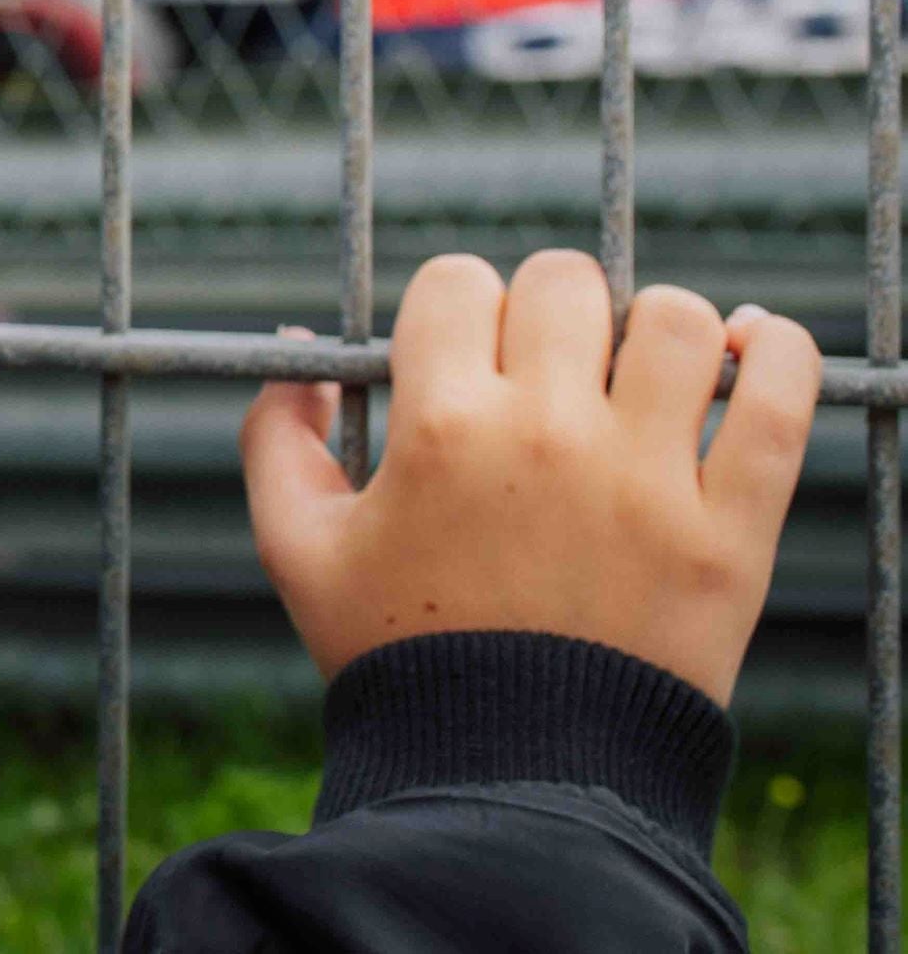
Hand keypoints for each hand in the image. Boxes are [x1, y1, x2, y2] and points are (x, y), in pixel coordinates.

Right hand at [239, 249, 822, 703]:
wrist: (513, 777)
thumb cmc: (399, 656)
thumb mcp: (298, 547)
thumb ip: (275, 435)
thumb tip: (307, 346)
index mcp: (440, 425)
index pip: (459, 282)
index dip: (457, 309)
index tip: (467, 355)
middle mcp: (546, 433)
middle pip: (565, 282)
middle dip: (550, 311)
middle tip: (550, 370)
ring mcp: (648, 478)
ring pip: (677, 321)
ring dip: (657, 330)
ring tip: (643, 375)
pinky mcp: (732, 529)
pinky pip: (785, 399)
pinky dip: (782, 353)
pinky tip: (756, 351)